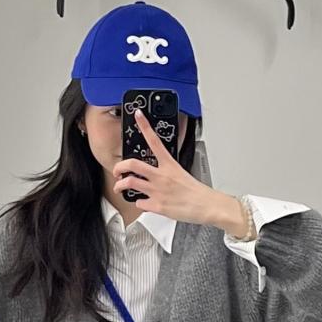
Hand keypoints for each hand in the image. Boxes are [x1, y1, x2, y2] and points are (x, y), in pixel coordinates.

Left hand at [112, 108, 242, 230]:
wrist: (205, 205)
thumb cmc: (196, 191)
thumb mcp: (181, 174)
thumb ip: (167, 172)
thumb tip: (158, 174)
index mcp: (169, 165)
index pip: (154, 140)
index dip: (145, 125)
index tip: (138, 115)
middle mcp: (160, 176)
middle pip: (132, 164)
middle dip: (119, 167)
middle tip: (117, 170)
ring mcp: (157, 190)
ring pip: (130, 183)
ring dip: (120, 186)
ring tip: (119, 187)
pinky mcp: (157, 205)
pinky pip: (139, 203)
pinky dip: (139, 203)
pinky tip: (143, 203)